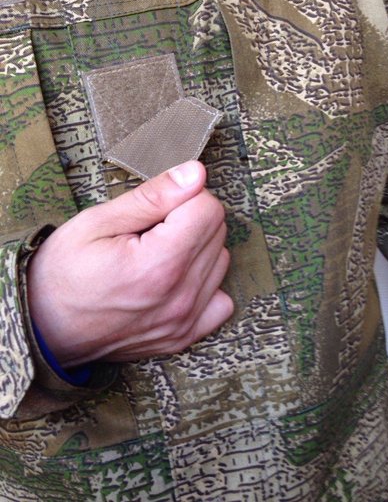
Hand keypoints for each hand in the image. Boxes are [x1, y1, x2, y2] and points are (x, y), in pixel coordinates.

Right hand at [27, 161, 232, 366]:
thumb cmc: (62, 274)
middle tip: (150, 231)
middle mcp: (180, 297)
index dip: (182, 197)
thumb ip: (153, 197)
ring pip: (221, 261)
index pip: (208, 208)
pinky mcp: (185, 336)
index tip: (156, 208)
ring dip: (197, 250)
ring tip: (157, 255)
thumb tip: (195, 174)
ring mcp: (185, 321)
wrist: (44, 330)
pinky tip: (176, 280)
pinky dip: (205, 284)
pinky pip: (221, 301)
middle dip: (189, 219)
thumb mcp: (97, 222)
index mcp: (159, 265)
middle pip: (217, 232)